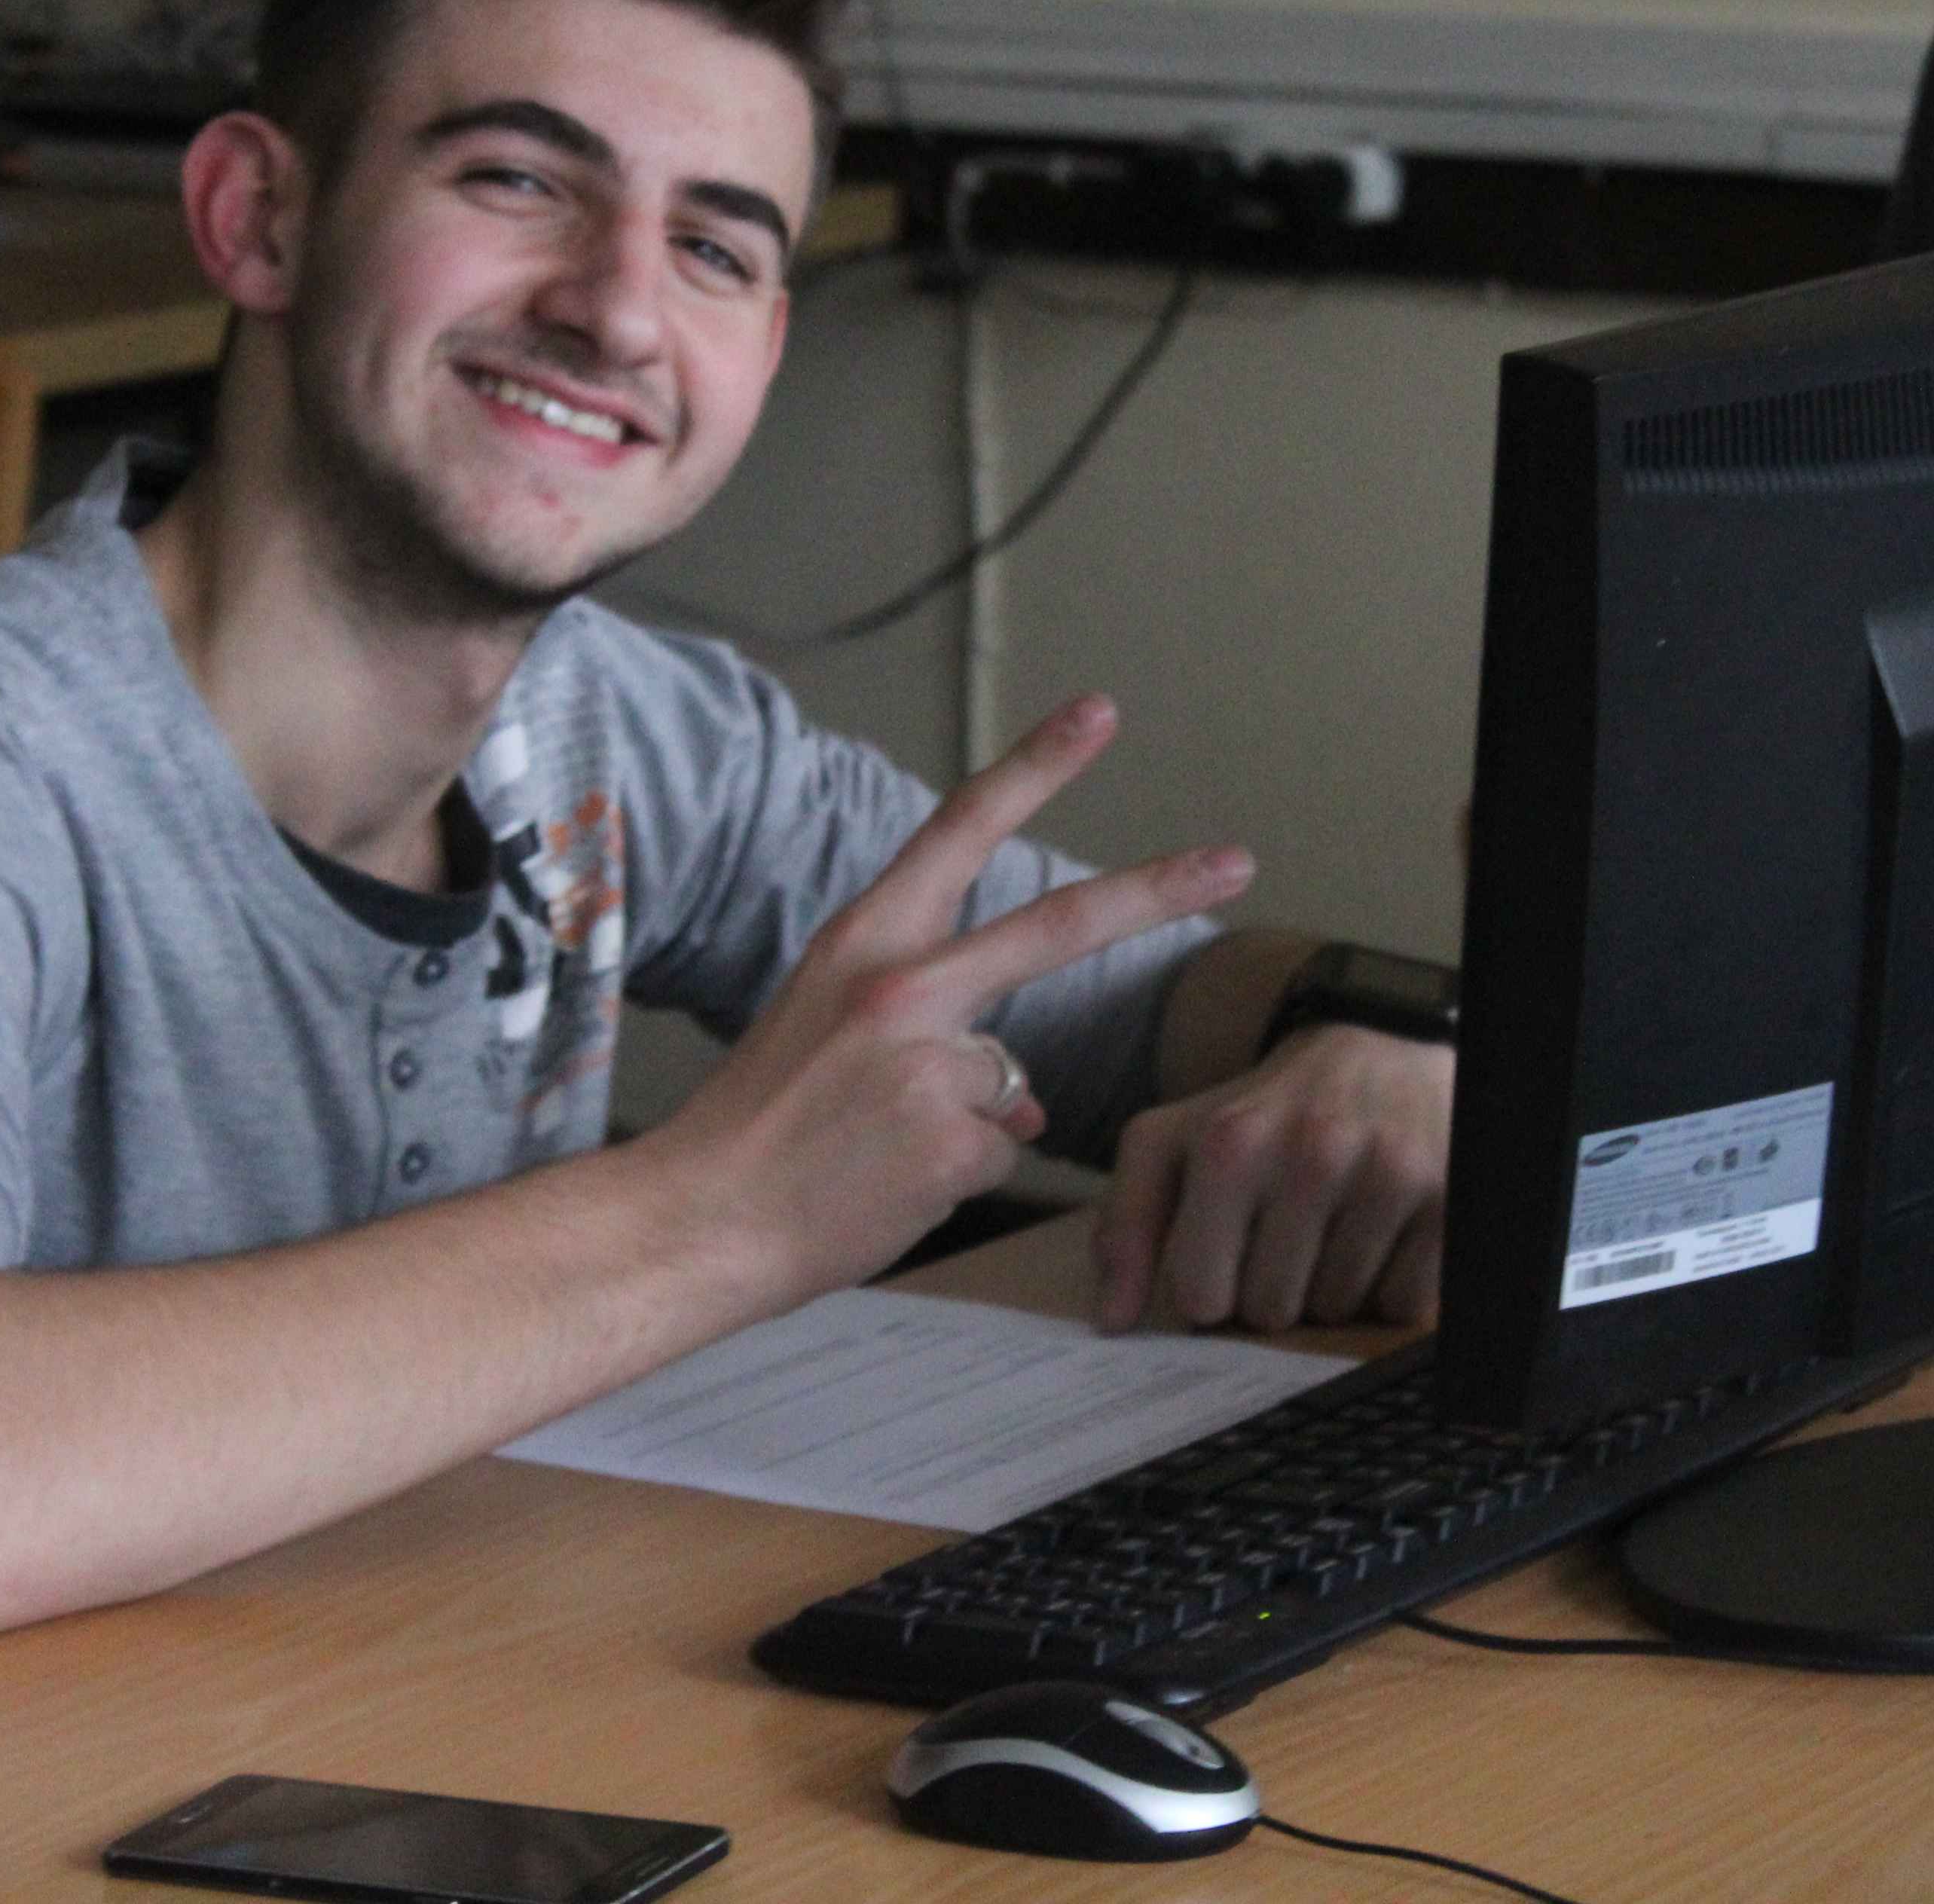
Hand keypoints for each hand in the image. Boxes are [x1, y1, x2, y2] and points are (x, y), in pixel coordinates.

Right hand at [651, 694, 1254, 1304]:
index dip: (1035, 766)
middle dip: (1157, 889)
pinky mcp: (956, 1139)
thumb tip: (1027, 1090)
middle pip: (1056, 924)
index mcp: (861, 940)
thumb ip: (926, 1031)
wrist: (697, 1218)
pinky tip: (884, 1185)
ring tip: (872, 1151)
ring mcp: (933, 1063)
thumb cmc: (754, 1128)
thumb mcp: (827, 1036)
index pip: (960, 829)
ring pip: (1012, 1081)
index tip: (1099, 715)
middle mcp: (902, 986)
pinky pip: (998, 1150)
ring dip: (965, 1122)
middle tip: (1237, 860)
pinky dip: (955, 1174)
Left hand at [1091, 1021, 1450, 1332]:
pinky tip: (1382, 1231)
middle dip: (1272, 1287)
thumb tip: (1112, 1321)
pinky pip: (1404, 1305)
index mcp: (1232, 1142)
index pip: (1203, 1296)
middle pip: (1271, 1311)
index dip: (1212, 1287)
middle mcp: (1313, 1153)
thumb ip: (1127, 1223)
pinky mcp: (1449, 1198)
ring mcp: (1389, 1174)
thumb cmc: (1266, 1111)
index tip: (1227, 1252)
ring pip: (1337, 1311)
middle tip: (1287, 1231)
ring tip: (1334, 1224)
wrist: (1380, 1049)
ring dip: (1330, 1286)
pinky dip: (1390, 1286)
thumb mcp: (1176, 1141)